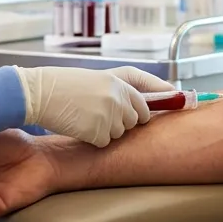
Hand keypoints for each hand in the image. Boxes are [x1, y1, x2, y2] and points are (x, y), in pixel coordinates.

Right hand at [16, 65, 169, 146]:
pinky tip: (80, 126)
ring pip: (121, 132)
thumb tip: (144, 106)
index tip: (183, 100)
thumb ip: (120, 89)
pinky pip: (106, 142)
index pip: (149, 95)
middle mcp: (119, 96)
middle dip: (126, 121)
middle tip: (100, 115)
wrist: (39, 93)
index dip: (162, 101)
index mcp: (119, 80)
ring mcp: (111, 114)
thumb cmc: (63, 85)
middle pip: (138, 118)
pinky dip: (94, 140)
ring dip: (107, 130)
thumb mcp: (95, 79)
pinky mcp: (100, 131)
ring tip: (85, 116)